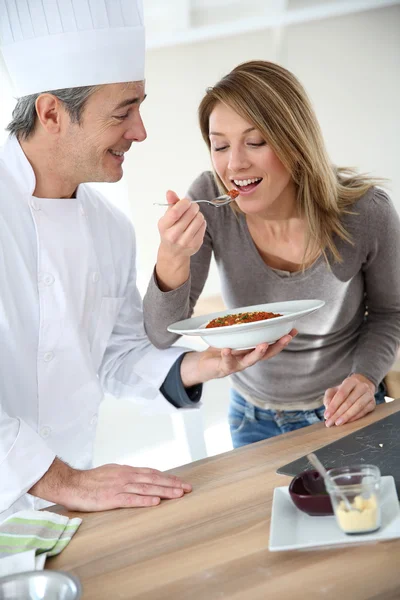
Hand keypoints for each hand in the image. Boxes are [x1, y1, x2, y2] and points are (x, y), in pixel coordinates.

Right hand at [29, 458, 191, 510]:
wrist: (71, 483)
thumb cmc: (89, 480)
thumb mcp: (111, 472)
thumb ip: (125, 475)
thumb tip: (139, 477)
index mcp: (126, 470)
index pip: (151, 473)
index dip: (167, 478)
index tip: (180, 482)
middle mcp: (126, 476)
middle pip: (153, 479)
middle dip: (172, 484)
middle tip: (187, 488)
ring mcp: (119, 487)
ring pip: (147, 489)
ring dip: (164, 491)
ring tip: (178, 494)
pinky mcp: (112, 498)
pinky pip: (131, 499)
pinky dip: (145, 500)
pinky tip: (156, 502)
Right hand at [158, 191, 206, 259]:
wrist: (173, 252)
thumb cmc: (170, 230)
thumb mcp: (167, 217)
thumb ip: (170, 203)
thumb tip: (170, 192)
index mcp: (164, 226)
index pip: (176, 212)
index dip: (184, 203)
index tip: (186, 201)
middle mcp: (173, 235)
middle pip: (190, 214)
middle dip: (193, 206)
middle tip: (192, 207)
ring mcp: (185, 241)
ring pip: (199, 219)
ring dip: (198, 214)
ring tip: (193, 216)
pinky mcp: (195, 244)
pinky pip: (203, 226)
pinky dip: (201, 222)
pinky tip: (195, 224)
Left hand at [180, 329, 296, 386]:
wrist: (205, 364)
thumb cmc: (222, 348)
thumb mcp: (234, 336)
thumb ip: (243, 327)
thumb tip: (253, 310)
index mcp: (253, 351)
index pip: (271, 345)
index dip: (282, 339)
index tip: (294, 330)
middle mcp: (248, 359)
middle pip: (266, 354)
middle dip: (278, 346)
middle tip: (287, 337)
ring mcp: (237, 364)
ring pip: (250, 360)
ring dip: (257, 353)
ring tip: (263, 345)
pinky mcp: (224, 367)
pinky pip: (227, 361)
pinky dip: (227, 355)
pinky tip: (227, 349)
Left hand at [323, 373, 375, 427]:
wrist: (362, 386)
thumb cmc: (345, 390)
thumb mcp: (334, 390)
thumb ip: (328, 397)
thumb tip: (327, 407)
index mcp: (351, 381)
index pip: (341, 394)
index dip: (333, 405)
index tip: (326, 415)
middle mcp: (362, 387)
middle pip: (349, 402)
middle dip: (338, 414)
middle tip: (330, 422)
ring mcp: (369, 395)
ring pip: (357, 407)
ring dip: (346, 417)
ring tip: (337, 423)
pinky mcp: (373, 403)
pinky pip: (363, 412)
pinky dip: (354, 418)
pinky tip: (347, 422)